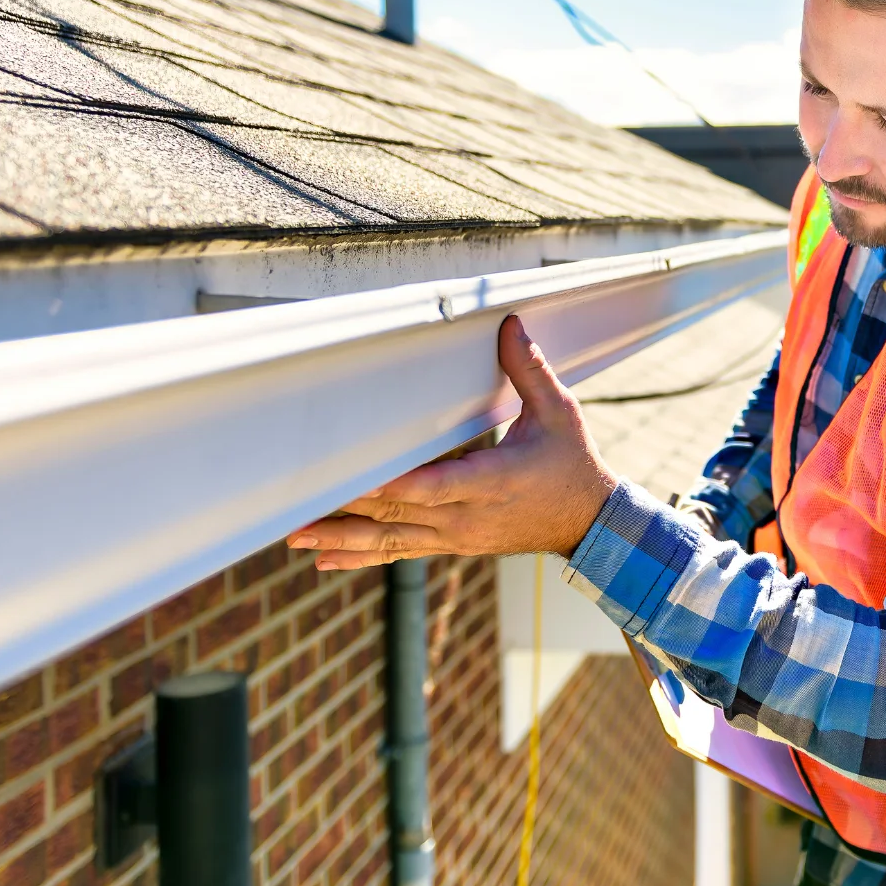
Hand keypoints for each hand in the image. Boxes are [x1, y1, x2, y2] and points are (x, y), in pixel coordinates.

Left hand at [287, 315, 618, 570]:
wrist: (589, 524)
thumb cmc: (573, 464)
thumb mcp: (561, 413)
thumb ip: (529, 370)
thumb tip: (508, 324)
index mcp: (493, 481)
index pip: (433, 485)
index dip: (392, 484)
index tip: (354, 480)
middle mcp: (468, 516)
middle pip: (398, 512)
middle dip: (347, 508)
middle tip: (298, 503)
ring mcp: (457, 536)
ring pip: (391, 538)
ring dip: (342, 538)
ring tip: (296, 536)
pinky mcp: (451, 544)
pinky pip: (400, 552)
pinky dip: (362, 557)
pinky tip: (324, 562)